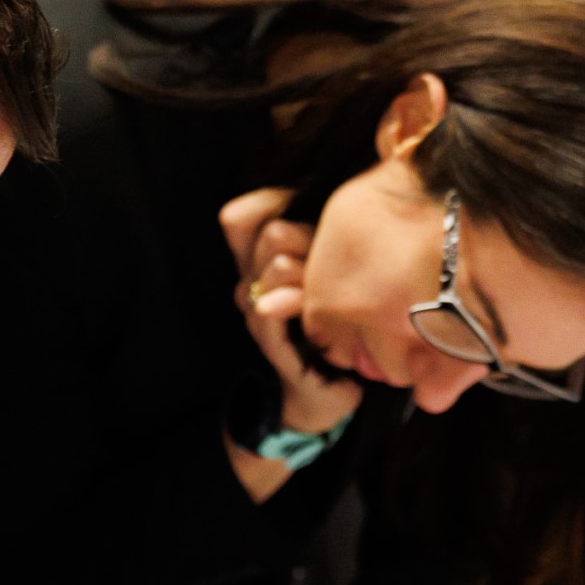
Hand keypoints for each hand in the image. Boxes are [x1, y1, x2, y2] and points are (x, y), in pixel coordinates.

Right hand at [218, 188, 363, 440]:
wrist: (324, 391)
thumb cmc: (333, 326)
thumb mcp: (327, 272)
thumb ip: (322, 235)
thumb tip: (344, 192)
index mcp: (257, 261)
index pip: (240, 215)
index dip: (275, 202)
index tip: (314, 217)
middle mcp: (248, 281)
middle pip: (270, 230)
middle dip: (313, 240)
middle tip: (335, 265)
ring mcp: (255, 310)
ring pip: (278, 264)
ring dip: (315, 273)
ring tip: (333, 293)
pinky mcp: (267, 338)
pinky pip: (275, 304)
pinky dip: (303, 301)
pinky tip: (320, 309)